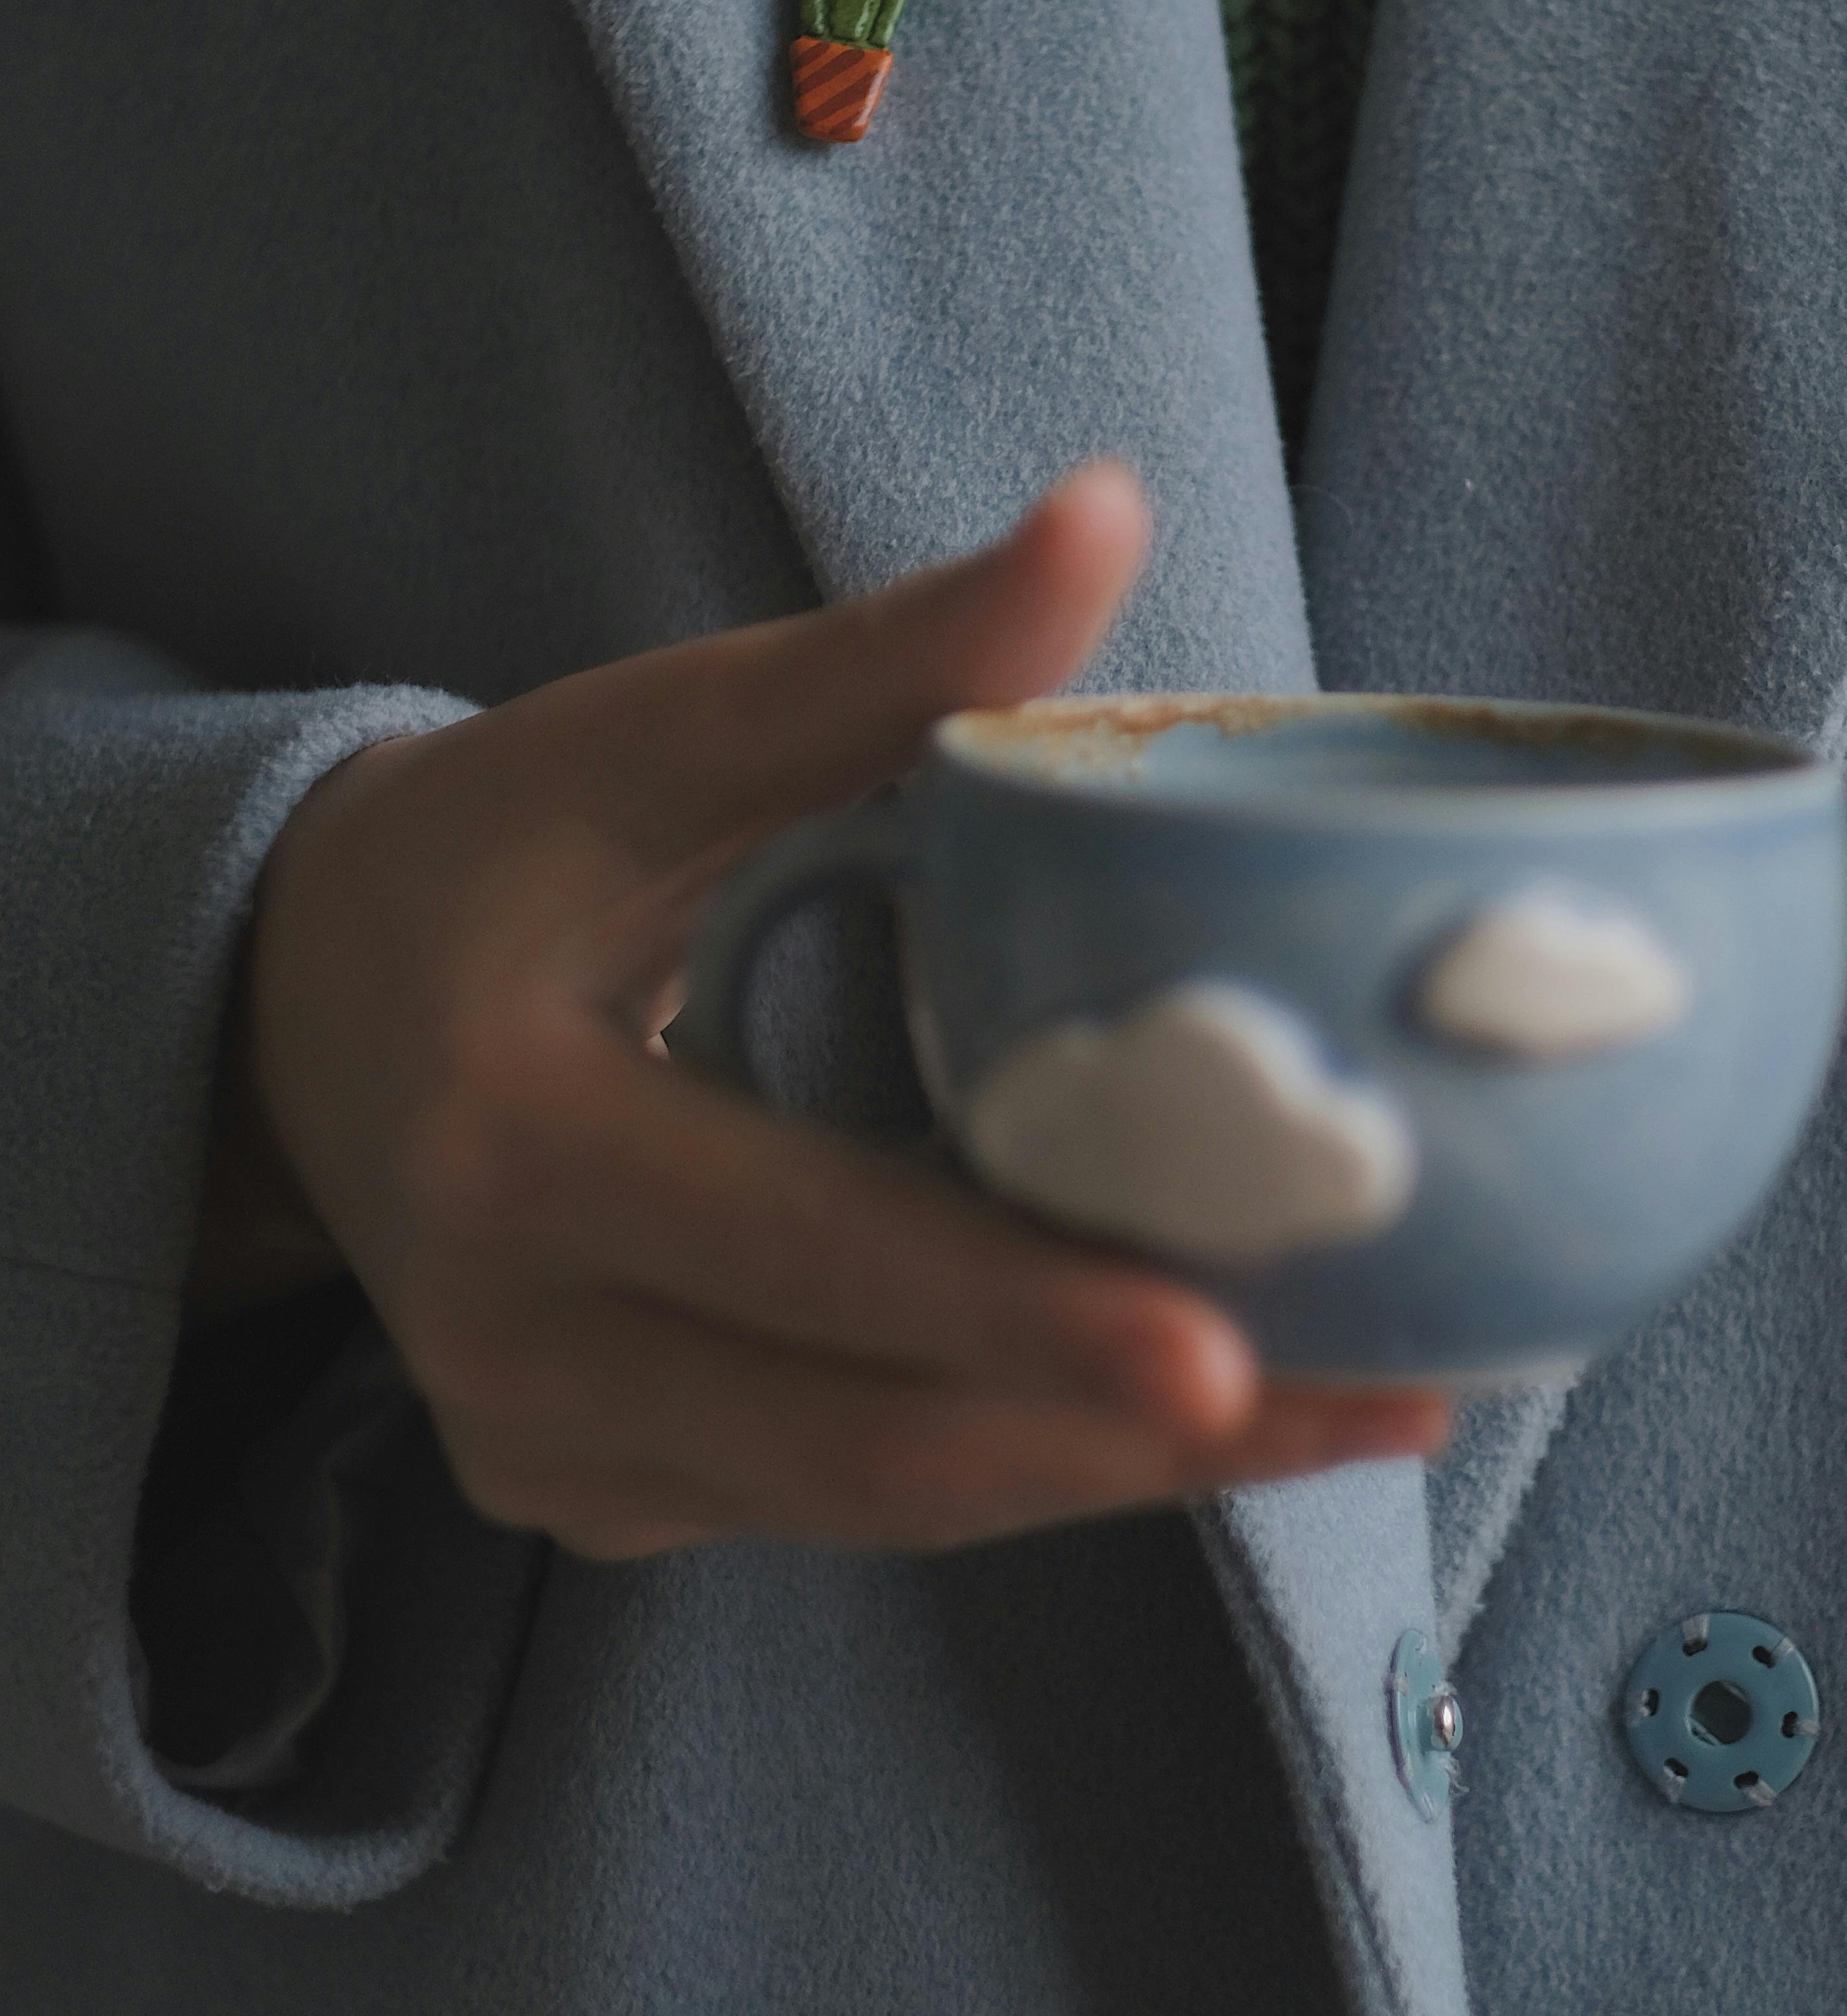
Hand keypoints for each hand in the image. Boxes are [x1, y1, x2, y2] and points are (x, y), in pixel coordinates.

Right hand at [212, 468, 1448, 1558]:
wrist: (298, 1006)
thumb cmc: (511, 842)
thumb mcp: (661, 730)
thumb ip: (889, 656)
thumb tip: (1104, 513)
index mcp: (511, 1140)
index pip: (805, 1249)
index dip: (1020, 1311)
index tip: (1226, 1353)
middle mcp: (509, 1335)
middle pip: (871, 1436)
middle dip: (1132, 1436)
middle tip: (1378, 1401)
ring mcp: (543, 1441)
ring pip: (876, 1498)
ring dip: (1118, 1471)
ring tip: (1354, 1407)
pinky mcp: (590, 1495)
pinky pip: (839, 1502)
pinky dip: (1021, 1461)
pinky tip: (1186, 1413)